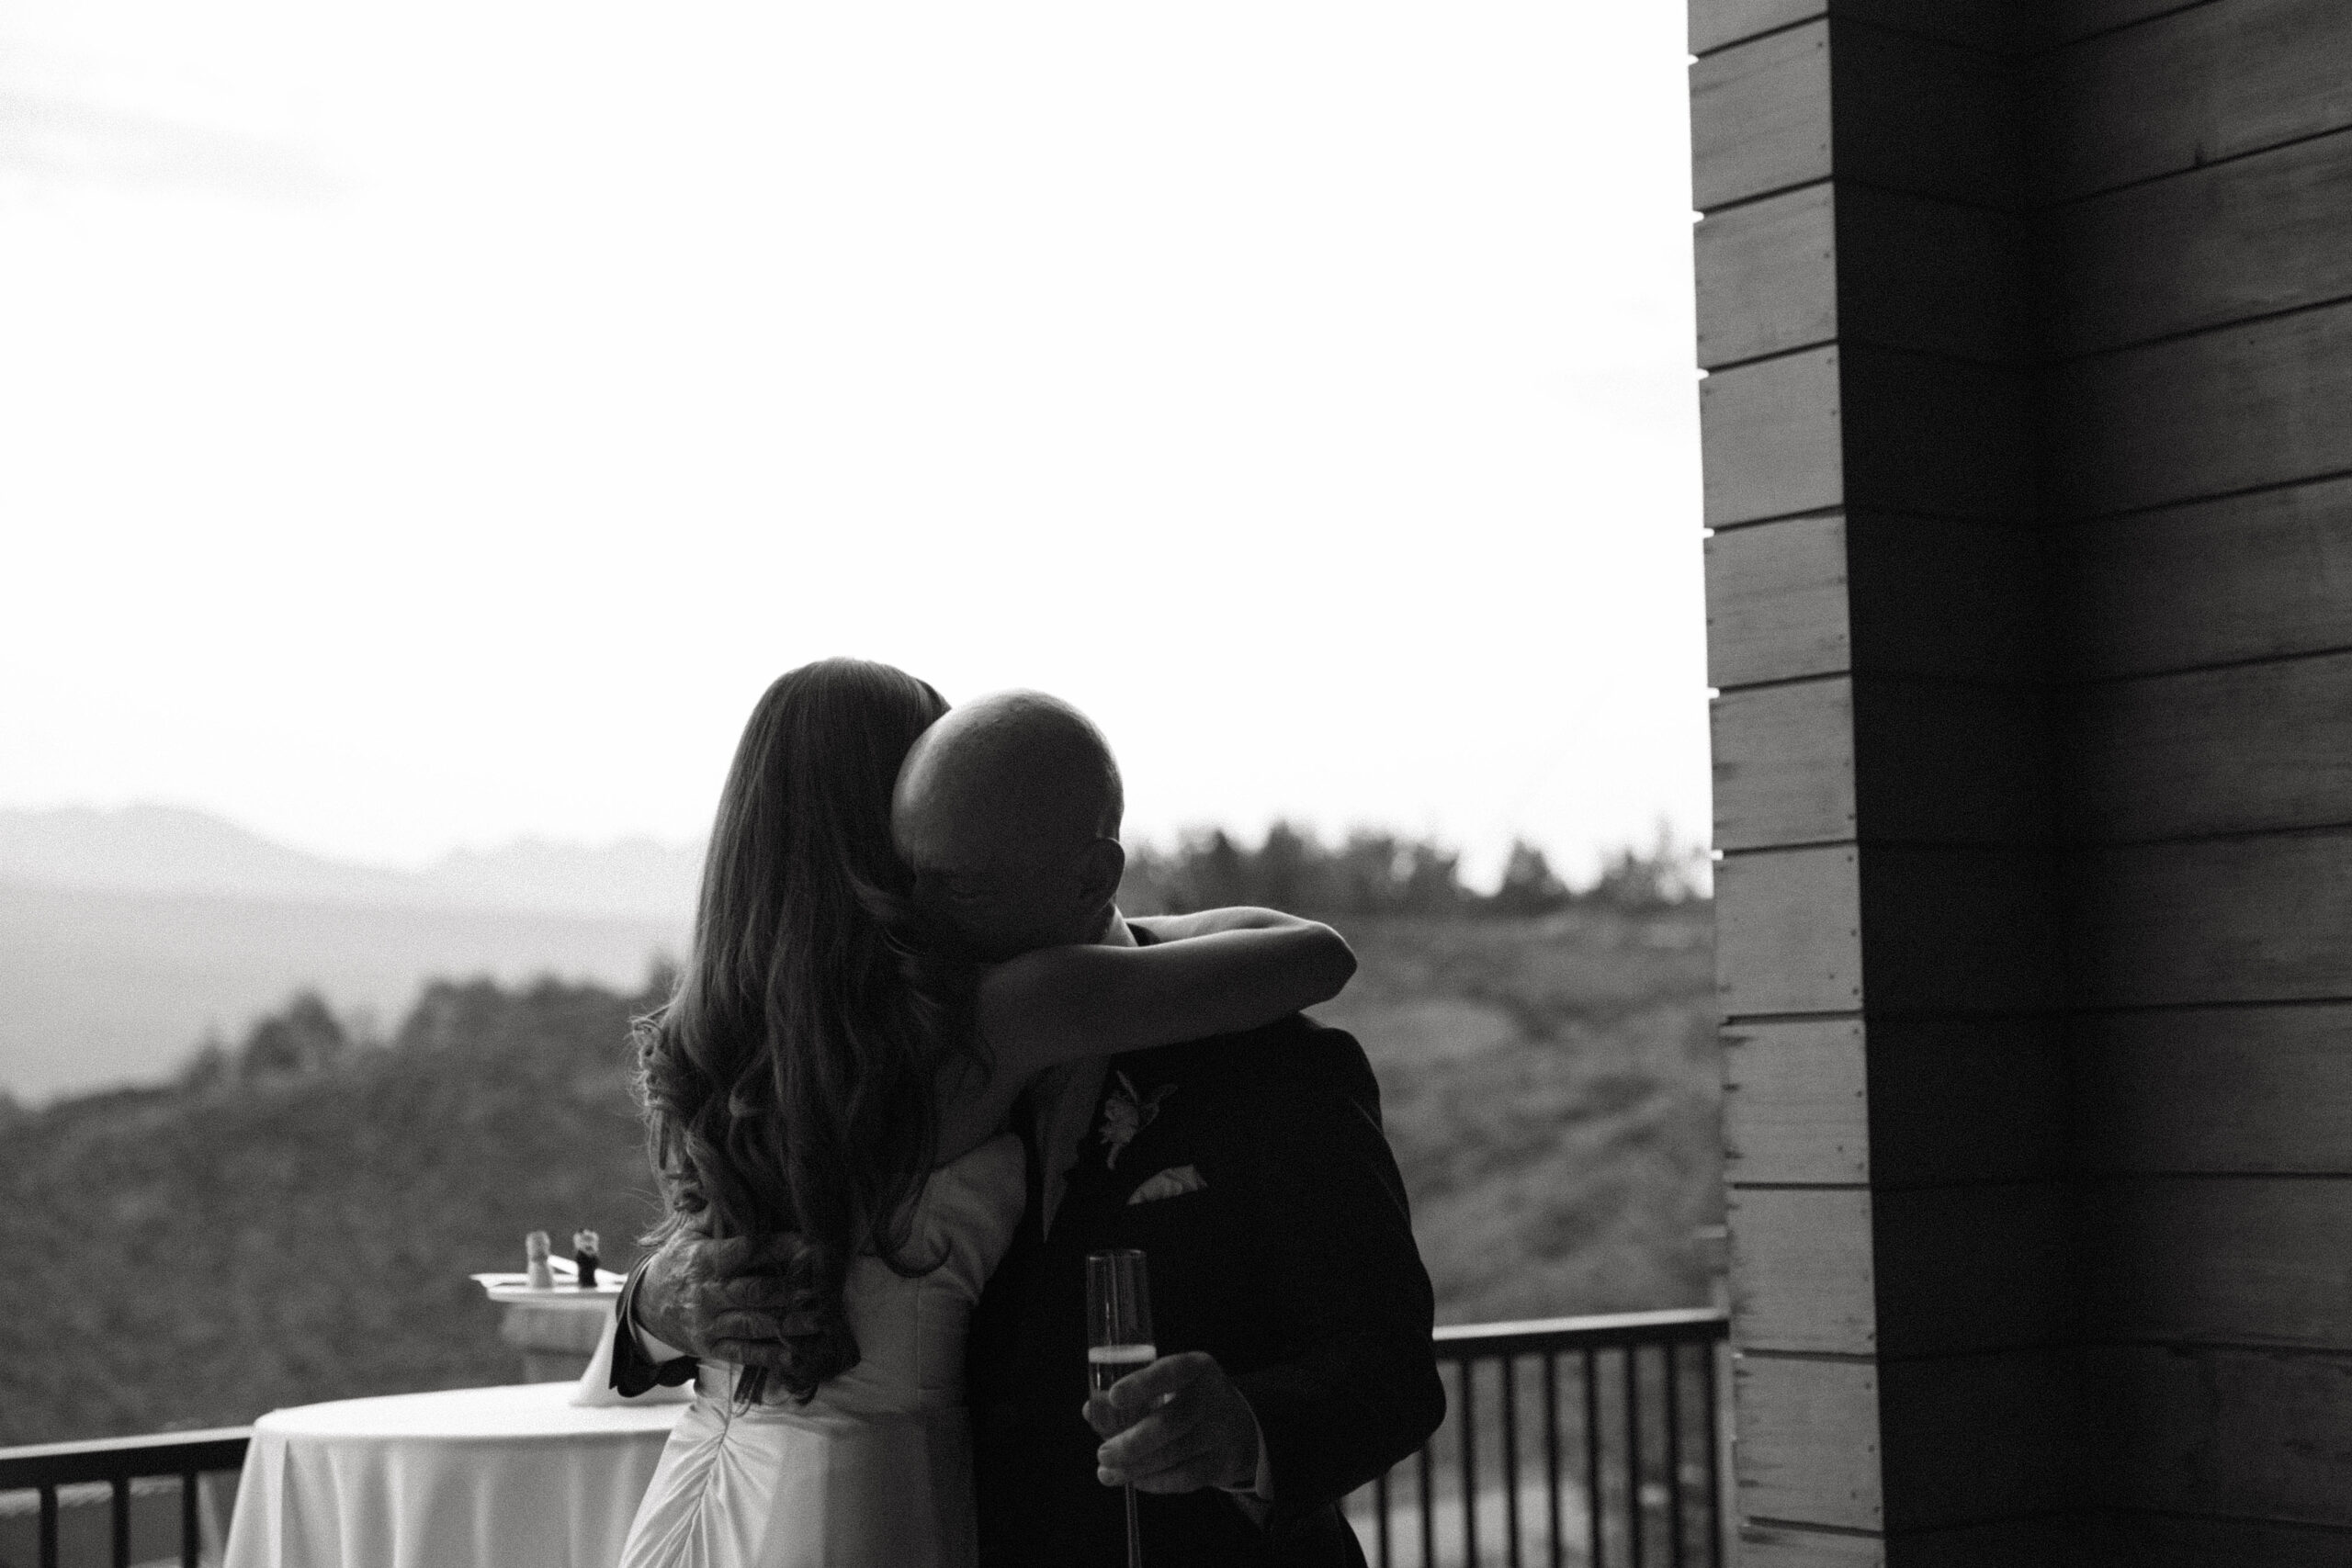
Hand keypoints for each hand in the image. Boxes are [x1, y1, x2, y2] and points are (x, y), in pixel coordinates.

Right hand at [634, 1230, 818, 1371]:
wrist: (647, 1306)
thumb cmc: (680, 1262)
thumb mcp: (688, 1234)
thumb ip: (715, 1215)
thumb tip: (734, 1184)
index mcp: (705, 1261)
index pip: (745, 1251)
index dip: (778, 1246)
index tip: (809, 1243)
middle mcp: (708, 1294)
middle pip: (754, 1292)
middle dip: (789, 1291)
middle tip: (821, 1289)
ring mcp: (710, 1324)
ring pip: (754, 1324)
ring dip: (789, 1324)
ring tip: (820, 1321)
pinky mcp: (713, 1348)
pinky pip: (744, 1353)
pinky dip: (771, 1356)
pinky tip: (797, 1355)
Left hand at [1084, 1351, 1260, 1493]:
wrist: (1241, 1424)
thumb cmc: (1189, 1401)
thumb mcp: (1168, 1387)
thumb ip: (1129, 1396)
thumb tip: (1091, 1409)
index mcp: (1196, 1368)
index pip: (1170, 1372)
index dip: (1141, 1385)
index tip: (1113, 1397)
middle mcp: (1212, 1397)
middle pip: (1169, 1423)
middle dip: (1131, 1443)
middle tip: (1102, 1454)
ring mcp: (1221, 1432)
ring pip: (1174, 1454)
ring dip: (1135, 1467)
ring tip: (1107, 1473)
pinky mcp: (1223, 1462)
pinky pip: (1185, 1477)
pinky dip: (1156, 1482)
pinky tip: (1136, 1480)